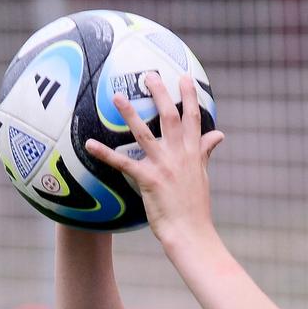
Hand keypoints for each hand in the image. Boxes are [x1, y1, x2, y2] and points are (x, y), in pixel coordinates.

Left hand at [84, 73, 224, 245]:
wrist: (191, 233)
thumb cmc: (196, 207)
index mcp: (194, 153)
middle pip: (170, 117)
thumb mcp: (202, 175)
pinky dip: (104, 153)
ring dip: (129, 114)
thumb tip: (218, 134)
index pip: (193, 119)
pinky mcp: (148, 180)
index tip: (185, 77)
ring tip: (116, 96)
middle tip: (149, 75)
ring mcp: (164, 166)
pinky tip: (89, 143)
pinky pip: (123, 163)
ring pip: (144, 134)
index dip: (189, 96)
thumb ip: (205, 152)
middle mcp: (180, 155)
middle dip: (160, 93)